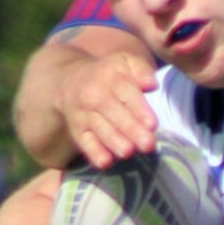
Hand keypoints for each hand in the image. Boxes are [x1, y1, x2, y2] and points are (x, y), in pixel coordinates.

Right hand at [58, 51, 158, 167]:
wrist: (70, 81)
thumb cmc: (110, 74)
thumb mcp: (126, 62)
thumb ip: (142, 70)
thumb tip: (152, 84)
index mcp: (110, 76)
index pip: (126, 92)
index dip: (139, 109)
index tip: (152, 124)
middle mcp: (95, 95)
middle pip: (115, 113)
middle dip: (132, 129)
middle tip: (148, 144)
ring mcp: (84, 114)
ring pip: (100, 129)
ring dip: (114, 141)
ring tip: (129, 152)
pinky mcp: (77, 130)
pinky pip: (84, 141)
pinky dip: (94, 152)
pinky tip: (105, 162)